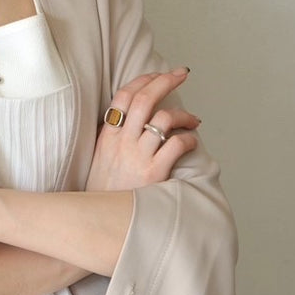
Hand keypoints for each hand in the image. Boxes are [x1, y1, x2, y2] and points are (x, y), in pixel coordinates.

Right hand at [86, 68, 200, 192]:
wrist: (101, 220)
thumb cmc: (105, 191)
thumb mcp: (101, 158)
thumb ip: (115, 135)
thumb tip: (132, 115)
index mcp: (108, 135)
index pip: (124, 95)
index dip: (144, 79)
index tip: (159, 73)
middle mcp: (122, 142)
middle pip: (145, 99)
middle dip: (166, 80)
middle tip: (181, 73)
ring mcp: (137, 157)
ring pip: (164, 119)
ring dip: (184, 114)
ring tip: (193, 119)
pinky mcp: (153, 172)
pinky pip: (176, 145)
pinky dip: (188, 138)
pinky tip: (191, 141)